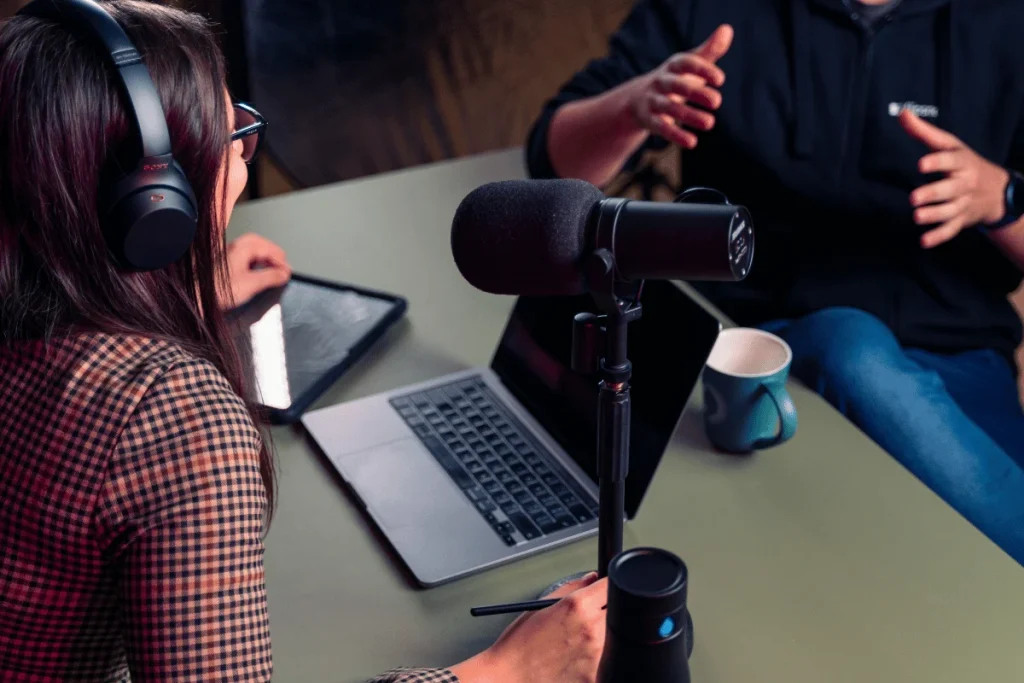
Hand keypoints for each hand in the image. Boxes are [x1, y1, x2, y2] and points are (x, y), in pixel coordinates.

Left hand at [220, 233, 291, 309]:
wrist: (199, 296)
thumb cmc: (219, 290)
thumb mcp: (252, 284)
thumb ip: (271, 277)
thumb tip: (284, 274)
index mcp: (244, 247)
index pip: (271, 249)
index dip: (282, 262)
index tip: (288, 273)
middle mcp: (236, 246)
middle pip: (262, 244)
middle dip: (274, 255)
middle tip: (283, 268)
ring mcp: (230, 253)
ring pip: (254, 248)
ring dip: (266, 257)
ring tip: (273, 269)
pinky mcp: (227, 262)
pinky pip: (246, 255)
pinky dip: (257, 261)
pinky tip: (258, 272)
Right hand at [450, 573, 607, 682]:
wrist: (510, 678)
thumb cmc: (519, 645)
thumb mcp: (541, 606)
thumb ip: (572, 588)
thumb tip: (592, 578)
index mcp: (577, 605)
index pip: (611, 585)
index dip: (608, 588)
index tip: (606, 592)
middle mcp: (591, 628)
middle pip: (617, 611)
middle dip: (606, 612)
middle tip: (590, 620)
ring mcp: (597, 655)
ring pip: (616, 637)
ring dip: (605, 636)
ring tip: (579, 643)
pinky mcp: (597, 677)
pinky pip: (608, 661)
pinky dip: (599, 659)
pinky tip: (578, 660)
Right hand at [628, 24, 733, 149]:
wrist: (637, 98)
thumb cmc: (674, 78)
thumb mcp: (689, 64)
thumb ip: (710, 50)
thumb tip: (727, 29)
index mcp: (673, 66)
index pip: (686, 64)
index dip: (702, 70)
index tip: (721, 79)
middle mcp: (661, 82)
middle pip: (677, 86)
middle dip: (696, 93)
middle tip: (717, 102)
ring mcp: (653, 101)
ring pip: (670, 109)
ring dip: (690, 116)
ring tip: (710, 123)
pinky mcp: (649, 120)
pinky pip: (661, 128)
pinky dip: (676, 135)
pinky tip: (692, 142)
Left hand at [901, 110, 1009, 247]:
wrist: (997, 190)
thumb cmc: (963, 163)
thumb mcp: (949, 145)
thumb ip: (923, 132)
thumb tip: (902, 112)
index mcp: (961, 162)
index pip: (950, 160)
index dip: (936, 162)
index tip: (921, 164)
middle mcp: (964, 183)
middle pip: (950, 189)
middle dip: (934, 193)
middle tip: (914, 198)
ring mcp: (963, 203)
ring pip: (950, 211)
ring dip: (934, 215)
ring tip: (916, 217)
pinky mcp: (961, 220)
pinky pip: (951, 230)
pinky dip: (939, 237)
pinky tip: (924, 242)